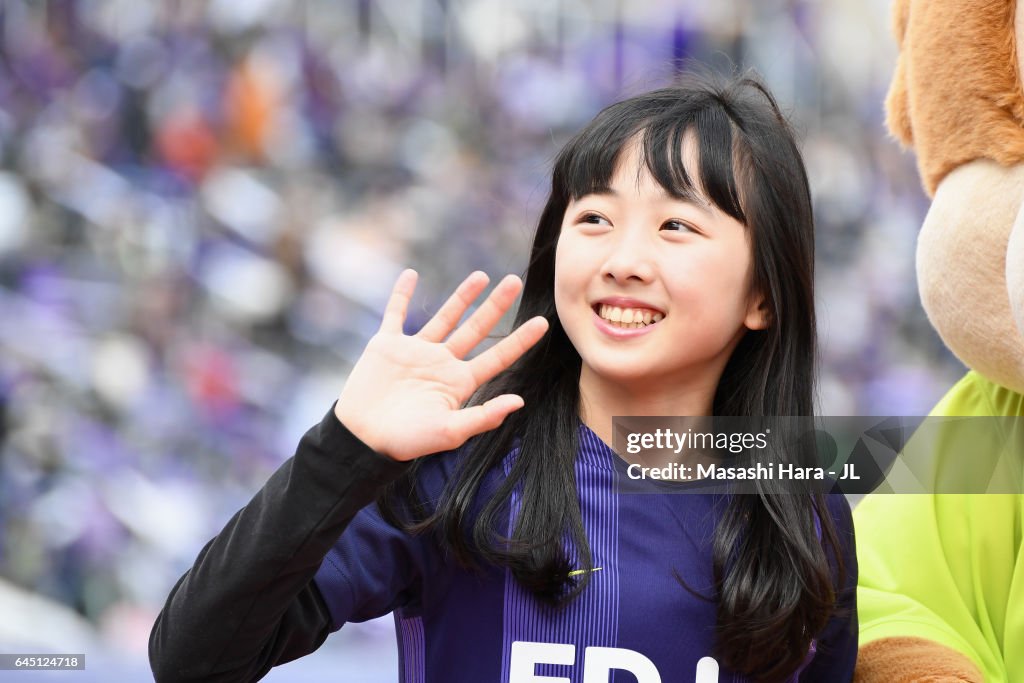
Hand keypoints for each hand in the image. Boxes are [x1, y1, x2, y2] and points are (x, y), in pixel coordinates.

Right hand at [334, 269, 548, 460]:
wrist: (362, 437)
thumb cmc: (406, 440)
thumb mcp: (449, 432)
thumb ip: (483, 416)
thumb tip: (519, 401)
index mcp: (459, 382)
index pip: (497, 356)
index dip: (520, 340)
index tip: (542, 322)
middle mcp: (442, 363)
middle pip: (476, 328)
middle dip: (495, 305)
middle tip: (515, 281)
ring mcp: (415, 351)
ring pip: (444, 317)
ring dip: (462, 296)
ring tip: (481, 275)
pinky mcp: (387, 345)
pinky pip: (395, 313)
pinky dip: (401, 294)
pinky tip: (410, 274)